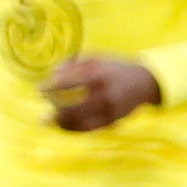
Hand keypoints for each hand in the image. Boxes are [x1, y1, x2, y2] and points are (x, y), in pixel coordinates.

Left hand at [41, 53, 163, 132]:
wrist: (146, 81)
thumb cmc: (114, 68)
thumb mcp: (94, 57)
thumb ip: (71, 63)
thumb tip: (52, 74)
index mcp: (95, 74)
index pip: (63, 83)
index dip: (48, 88)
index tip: (40, 90)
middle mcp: (102, 93)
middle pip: (68, 106)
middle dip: (53, 107)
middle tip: (45, 106)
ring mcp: (108, 109)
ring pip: (77, 121)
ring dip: (60, 122)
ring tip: (49, 120)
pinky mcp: (113, 121)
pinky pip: (88, 129)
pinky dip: (73, 129)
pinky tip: (63, 126)